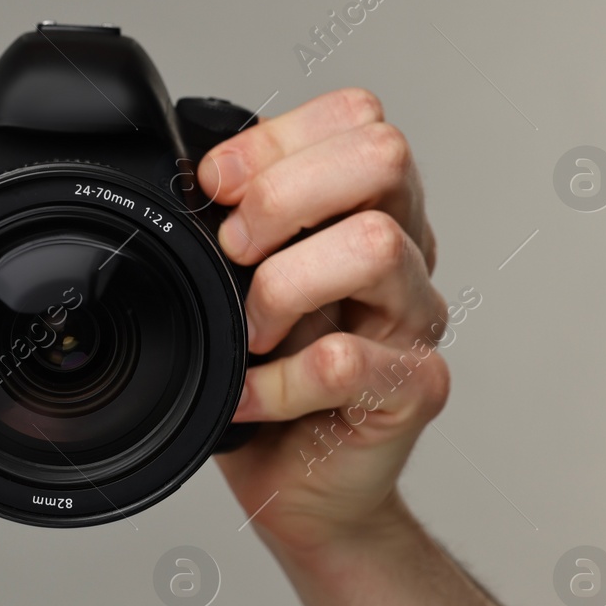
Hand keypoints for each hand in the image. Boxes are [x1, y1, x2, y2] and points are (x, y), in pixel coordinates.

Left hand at [198, 89, 446, 556]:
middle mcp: (404, 251)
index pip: (358, 118)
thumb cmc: (268, 379)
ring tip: (251, 333)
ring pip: (373, 246)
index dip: (276, 139)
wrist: (303, 486)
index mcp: (367, 208)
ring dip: (283, 287)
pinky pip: (345, 360)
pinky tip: (250, 396)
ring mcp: (416, 319)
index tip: (213, 184)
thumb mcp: (236, 286)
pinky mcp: (413, 386)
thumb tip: (190, 180)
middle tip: (235, 250)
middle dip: (283, 194)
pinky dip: (277, 381)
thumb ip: (235, 228)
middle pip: (383, 157)